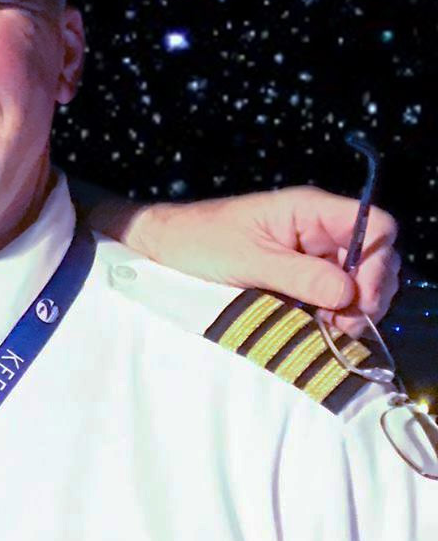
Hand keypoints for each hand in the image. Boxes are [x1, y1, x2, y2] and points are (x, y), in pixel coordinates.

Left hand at [108, 187, 398, 332]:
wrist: (162, 248)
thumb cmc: (198, 243)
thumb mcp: (248, 260)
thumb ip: (300, 275)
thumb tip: (349, 294)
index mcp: (310, 210)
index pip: (376, 225)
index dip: (377, 261)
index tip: (356, 298)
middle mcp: (319, 229)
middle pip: (376, 258)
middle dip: (368, 293)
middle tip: (343, 325)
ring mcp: (313, 254)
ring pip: (359, 282)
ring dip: (353, 309)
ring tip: (329, 330)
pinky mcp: (301, 278)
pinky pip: (336, 296)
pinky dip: (336, 314)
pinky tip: (320, 328)